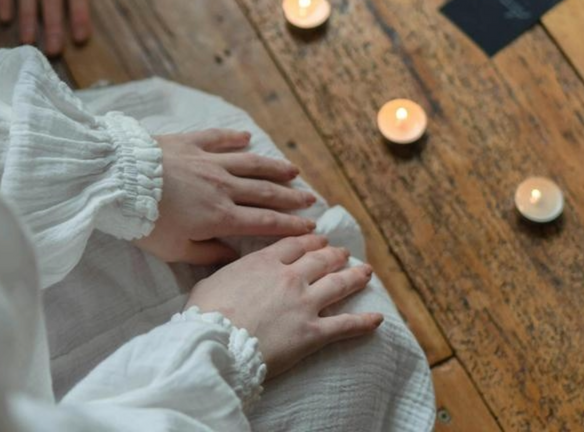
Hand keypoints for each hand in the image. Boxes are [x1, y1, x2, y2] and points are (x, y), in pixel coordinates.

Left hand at [136, 129, 318, 265]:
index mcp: (220, 217)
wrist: (119, 181)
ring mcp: (208, 162)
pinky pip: (218, 139)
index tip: (309, 226)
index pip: (264, 222)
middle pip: (265, 192)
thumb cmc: (143, 222)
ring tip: (292, 170)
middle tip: (311, 199)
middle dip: (291, 197)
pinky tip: (247, 137)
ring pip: (250, 164)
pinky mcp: (190, 143)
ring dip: (273, 167)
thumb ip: (205, 254)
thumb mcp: (173, 251)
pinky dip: (234, 138)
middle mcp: (222, 187)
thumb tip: (232, 254)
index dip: (290, 225)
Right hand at [187, 235, 382, 376]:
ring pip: (338, 284)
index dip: (309, 241)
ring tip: (366, 272)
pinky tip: (378, 319)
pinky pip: (346, 325)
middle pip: (320, 259)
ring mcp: (305, 304)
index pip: (294, 245)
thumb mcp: (209, 281)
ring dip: (355, 276)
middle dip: (334, 254)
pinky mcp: (313, 333)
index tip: (318, 239)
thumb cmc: (205, 315)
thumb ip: (225, 271)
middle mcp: (289, 277)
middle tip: (343, 252)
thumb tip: (226, 268)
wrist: (216, 343)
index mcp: (264, 262)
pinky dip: (364, 322)